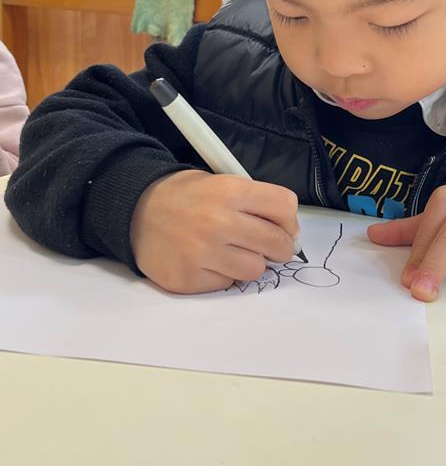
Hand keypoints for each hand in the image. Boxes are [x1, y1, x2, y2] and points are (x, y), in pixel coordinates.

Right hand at [130, 171, 298, 293]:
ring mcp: (202, 253)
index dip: (289, 219)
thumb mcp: (219, 182)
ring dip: (250, 262)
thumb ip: (255, 203)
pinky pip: (228, 284)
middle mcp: (218, 222)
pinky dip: (223, 274)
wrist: (134, 212)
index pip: (285, 207)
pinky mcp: (189, 279)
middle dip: (278, 246)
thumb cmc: (185, 198)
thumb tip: (290, 234)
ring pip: (256, 269)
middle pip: (277, 243)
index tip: (284, 226)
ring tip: (231, 250)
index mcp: (229, 190)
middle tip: (267, 244)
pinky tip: (208, 260)